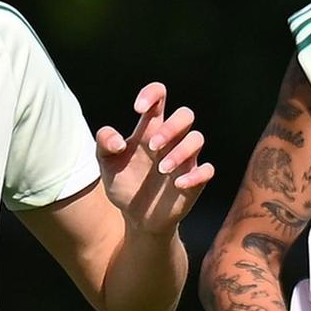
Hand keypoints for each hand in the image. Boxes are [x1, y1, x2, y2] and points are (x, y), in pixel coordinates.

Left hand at [96, 83, 211, 235]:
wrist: (135, 217)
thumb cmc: (123, 183)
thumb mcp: (106, 163)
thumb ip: (104, 144)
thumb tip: (118, 141)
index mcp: (149, 130)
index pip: (159, 97)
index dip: (152, 94)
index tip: (138, 109)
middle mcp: (170, 141)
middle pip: (185, 114)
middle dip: (171, 126)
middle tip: (152, 146)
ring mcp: (185, 160)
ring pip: (197, 139)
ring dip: (180, 151)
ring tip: (162, 169)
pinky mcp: (194, 181)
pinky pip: (207, 170)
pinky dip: (195, 175)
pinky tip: (177, 184)